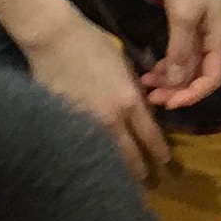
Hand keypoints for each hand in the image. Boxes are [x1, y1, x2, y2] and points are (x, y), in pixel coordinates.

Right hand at [26, 7, 171, 179]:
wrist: (54, 40)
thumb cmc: (92, 44)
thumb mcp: (124, 65)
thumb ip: (134, 90)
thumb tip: (140, 108)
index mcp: (128, 101)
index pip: (150, 135)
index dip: (159, 151)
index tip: (165, 160)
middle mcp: (110, 119)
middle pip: (129, 154)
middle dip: (139, 169)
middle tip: (146, 179)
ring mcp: (85, 125)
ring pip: (106, 156)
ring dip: (116, 168)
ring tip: (120, 179)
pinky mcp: (64, 124)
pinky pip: (82, 146)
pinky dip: (90, 155)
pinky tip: (92, 162)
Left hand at [146, 0, 220, 109]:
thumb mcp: (184, 17)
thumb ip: (181, 52)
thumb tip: (177, 83)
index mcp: (220, 40)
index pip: (212, 79)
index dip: (192, 95)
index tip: (169, 103)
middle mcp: (214, 39)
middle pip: (199, 75)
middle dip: (177, 89)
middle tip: (151, 97)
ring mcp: (203, 30)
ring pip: (188, 64)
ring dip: (170, 77)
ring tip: (146, 84)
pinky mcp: (191, 21)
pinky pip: (181, 50)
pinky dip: (168, 61)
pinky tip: (151, 66)